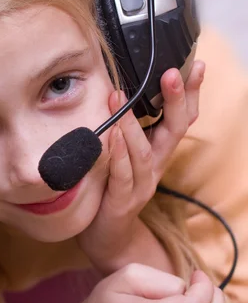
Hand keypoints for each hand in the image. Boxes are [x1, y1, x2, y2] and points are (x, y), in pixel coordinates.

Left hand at [77, 62, 204, 271]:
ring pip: (143, 151)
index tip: (195, 65)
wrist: (107, 237)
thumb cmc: (112, 189)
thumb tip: (118, 92)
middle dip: (176, 100)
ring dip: (133, 122)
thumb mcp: (125, 156)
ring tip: (121, 97)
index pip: (181, 119)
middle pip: (174, 130)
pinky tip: (112, 135)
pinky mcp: (123, 200)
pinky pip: (122, 175)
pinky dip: (118, 153)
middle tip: (171, 72)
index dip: (190, 94)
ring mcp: (141, 185)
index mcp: (158, 152)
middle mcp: (155, 166)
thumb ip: (126, 130)